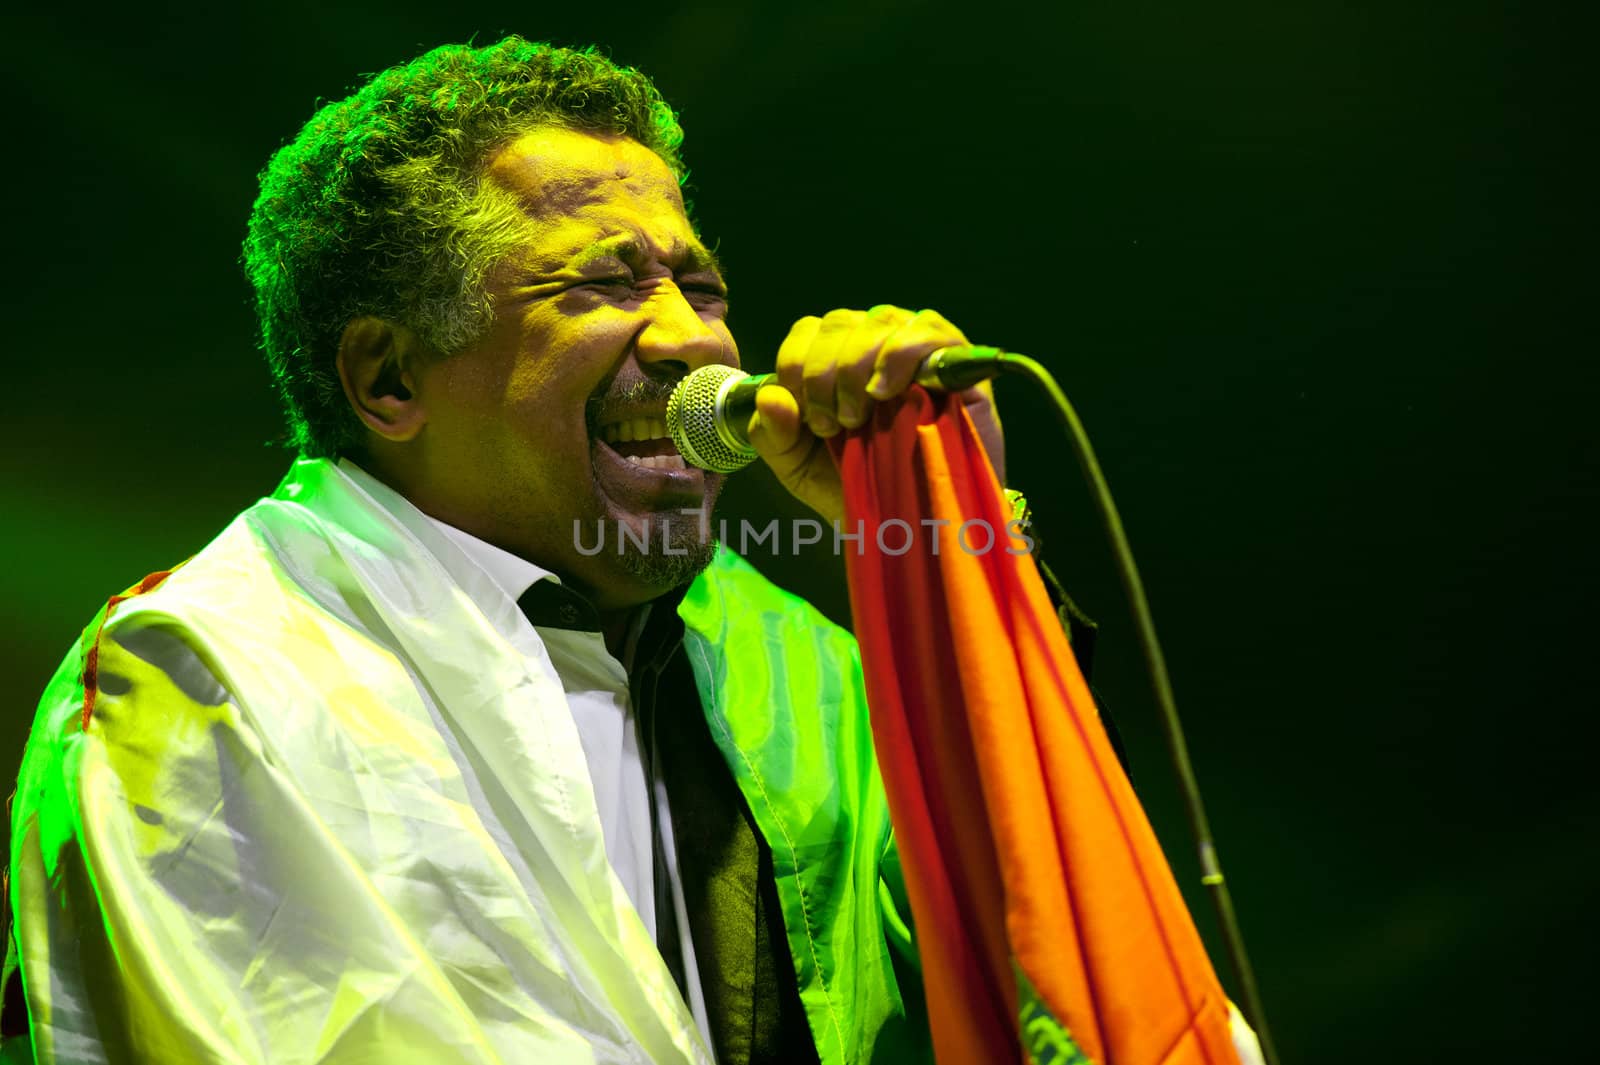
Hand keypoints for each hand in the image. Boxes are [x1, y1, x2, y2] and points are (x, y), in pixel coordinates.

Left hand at [746, 306, 1005, 524]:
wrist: (914, 522)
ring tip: (858, 418)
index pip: (808, 330)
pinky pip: (926, 329)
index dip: (797, 366)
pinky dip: (898, 355)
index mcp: (835, 356)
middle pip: (839, 322)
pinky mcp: (956, 357)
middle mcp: (875, 340)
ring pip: (879, 321)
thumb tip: (770, 396)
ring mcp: (917, 344)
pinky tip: (885, 392)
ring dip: (856, 367)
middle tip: (832, 425)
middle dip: (822, 374)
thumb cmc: (857, 486)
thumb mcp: (799, 467)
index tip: (806, 417)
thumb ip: (774, 434)